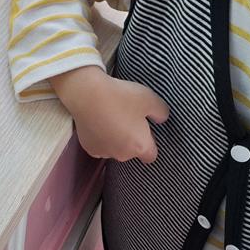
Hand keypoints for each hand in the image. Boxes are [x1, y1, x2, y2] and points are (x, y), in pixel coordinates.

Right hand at [50, 66, 169, 162]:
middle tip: (126, 118)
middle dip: (131, 139)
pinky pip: (99, 145)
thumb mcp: (149, 98)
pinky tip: (98, 121)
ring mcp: (104, 152)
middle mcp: (123, 155)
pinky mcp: (89, 147)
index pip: (151, 155)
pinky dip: (100, 137)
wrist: (87, 94)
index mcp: (140, 146)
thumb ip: (161, 112)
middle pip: (131, 152)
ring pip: (114, 148)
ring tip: (111, 118)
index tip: (144, 129)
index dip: (149, 143)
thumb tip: (162, 119)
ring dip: (115, 139)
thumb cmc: (120, 96)